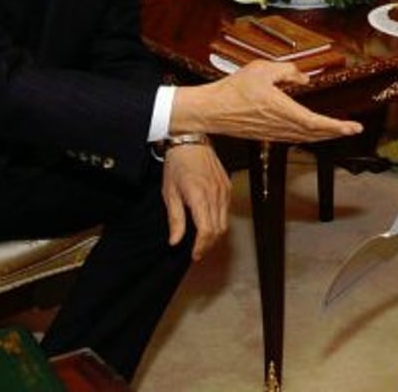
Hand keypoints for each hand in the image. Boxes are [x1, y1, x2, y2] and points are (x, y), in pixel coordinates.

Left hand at [162, 141, 231, 260]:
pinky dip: (219, 220)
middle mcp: (215, 194)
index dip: (201, 246)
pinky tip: (208, 221)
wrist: (190, 141)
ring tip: (202, 240)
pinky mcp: (227, 186)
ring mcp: (224, 190)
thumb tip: (175, 241)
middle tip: (197, 251)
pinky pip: (226, 210)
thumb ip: (175, 219)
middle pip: (218, 230)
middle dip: (208, 244)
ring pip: (224, 222)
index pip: (206, 230)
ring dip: (214, 234)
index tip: (194, 255)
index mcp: (199, 196)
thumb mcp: (169, 192)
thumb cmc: (177, 165)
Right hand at [172, 60, 361, 141]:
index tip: (353, 127)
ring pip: (306, 138)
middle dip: (337, 132)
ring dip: (324, 135)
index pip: (316, 122)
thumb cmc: (233, 90)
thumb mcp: (262, 69)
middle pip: (315, 134)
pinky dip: (309, 136)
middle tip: (353, 129)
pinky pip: (295, 138)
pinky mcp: (268, 135)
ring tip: (338, 130)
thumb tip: (303, 78)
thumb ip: (287, 71)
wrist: (211, 110)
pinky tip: (313, 132)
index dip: (337, 126)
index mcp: (282, 109)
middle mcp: (280, 126)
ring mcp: (274, 133)